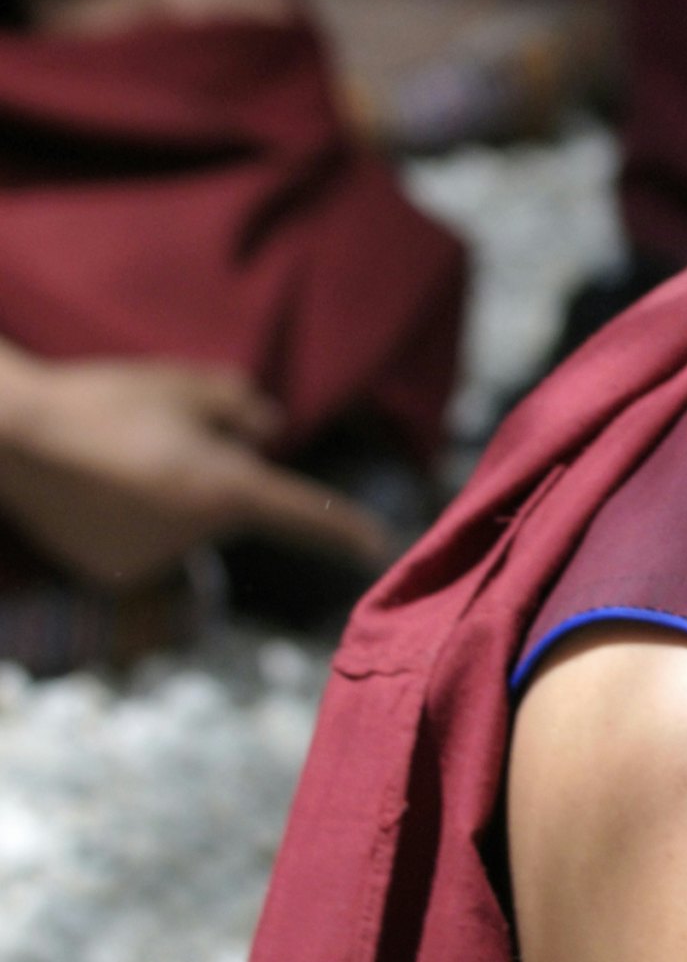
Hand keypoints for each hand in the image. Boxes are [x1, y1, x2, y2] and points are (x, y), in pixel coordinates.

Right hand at [0, 352, 391, 590]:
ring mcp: (152, 562)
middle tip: (160, 438)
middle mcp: (195, 537)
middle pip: (233, 507)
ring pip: (190, 527)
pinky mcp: (114, 575)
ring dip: (176, 499)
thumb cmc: (106, 401)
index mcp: (225, 491)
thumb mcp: (188, 386)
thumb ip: (243, 408)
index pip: (304, 515)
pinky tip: (103, 490)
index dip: (344, 529)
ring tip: (122, 461)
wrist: (12, 438)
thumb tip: (269, 433)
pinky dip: (140, 521)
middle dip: (217, 475)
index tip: (376, 544)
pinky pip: (151, 545)